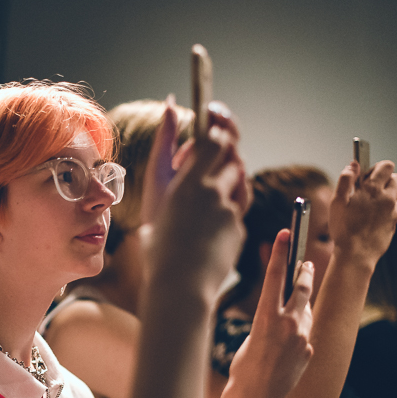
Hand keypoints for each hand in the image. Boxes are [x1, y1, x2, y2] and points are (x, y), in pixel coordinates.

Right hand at [149, 101, 247, 298]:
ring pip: (240, 178)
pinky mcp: (238, 227)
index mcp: (185, 184)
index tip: (214, 116)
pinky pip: (238, 207)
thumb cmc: (158, 246)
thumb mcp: (156, 201)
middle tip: (220, 145)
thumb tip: (167, 110)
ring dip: (230, 176)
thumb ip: (166, 158)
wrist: (178, 287)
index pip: (213, 140)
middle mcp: (210, 193)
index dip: (218, 125)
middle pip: (232, 154)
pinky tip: (209, 224)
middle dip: (228, 146)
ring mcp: (228, 210)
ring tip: (210, 189)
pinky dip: (227, 207)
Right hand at [229, 229, 313, 397]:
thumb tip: (281, 315)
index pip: (275, 277)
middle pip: (301, 288)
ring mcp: (302, 338)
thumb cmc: (243, 368)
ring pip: (305, 313)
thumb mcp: (251, 337)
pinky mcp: (309, 351)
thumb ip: (269, 321)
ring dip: (300, 308)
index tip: (286, 233)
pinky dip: (298, 335)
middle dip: (304, 272)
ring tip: (294, 307)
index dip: (280, 252)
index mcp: (265, 317)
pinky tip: (285, 347)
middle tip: (307, 261)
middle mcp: (287, 324)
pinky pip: (305, 336)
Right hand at [330, 160, 396, 265]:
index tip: (365, 176)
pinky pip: (391, 211)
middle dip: (385, 179)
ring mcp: (393, 212)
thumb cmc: (344, 229)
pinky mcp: (394, 223)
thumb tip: (353, 165)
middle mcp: (388, 199)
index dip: (376, 168)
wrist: (356, 255)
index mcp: (373, 190)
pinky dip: (382, 212)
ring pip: (393, 196)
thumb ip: (345, 180)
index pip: (386, 166)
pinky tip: (368, 221)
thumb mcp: (337, 202)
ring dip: (383, 196)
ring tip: (365, 208)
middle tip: (369, 189)